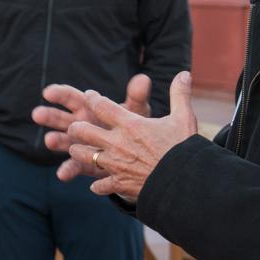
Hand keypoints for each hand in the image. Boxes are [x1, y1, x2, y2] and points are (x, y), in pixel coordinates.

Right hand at [32, 73, 151, 180]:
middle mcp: (79, 124)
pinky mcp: (84, 162)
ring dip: (55, 141)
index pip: (71, 98)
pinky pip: (74, 166)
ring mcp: (78, 144)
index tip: (48, 92)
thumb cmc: (133, 125)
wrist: (138, 152)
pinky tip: (62, 174)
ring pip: (63, 141)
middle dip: (49, 116)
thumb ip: (136, 97)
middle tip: (37, 114)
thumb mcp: (135, 111)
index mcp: (88, 108)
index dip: (59, 94)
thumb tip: (143, 79)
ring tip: (50, 141)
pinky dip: (68, 170)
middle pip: (60, 118)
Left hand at [63, 72, 198, 199]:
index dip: (93, 99)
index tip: (90, 96)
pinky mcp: (118, 184)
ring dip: (78, 152)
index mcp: (130, 124)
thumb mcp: (183, 118)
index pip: (102, 106)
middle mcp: (117, 143)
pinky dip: (98, 185)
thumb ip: (179, 94)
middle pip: (82, 130)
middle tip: (75, 127)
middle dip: (76, 127)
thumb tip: (184, 74)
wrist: (184, 181)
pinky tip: (97, 184)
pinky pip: (100, 185)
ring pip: (83, 156)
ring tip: (76, 150)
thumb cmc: (183, 149)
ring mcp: (115, 164)